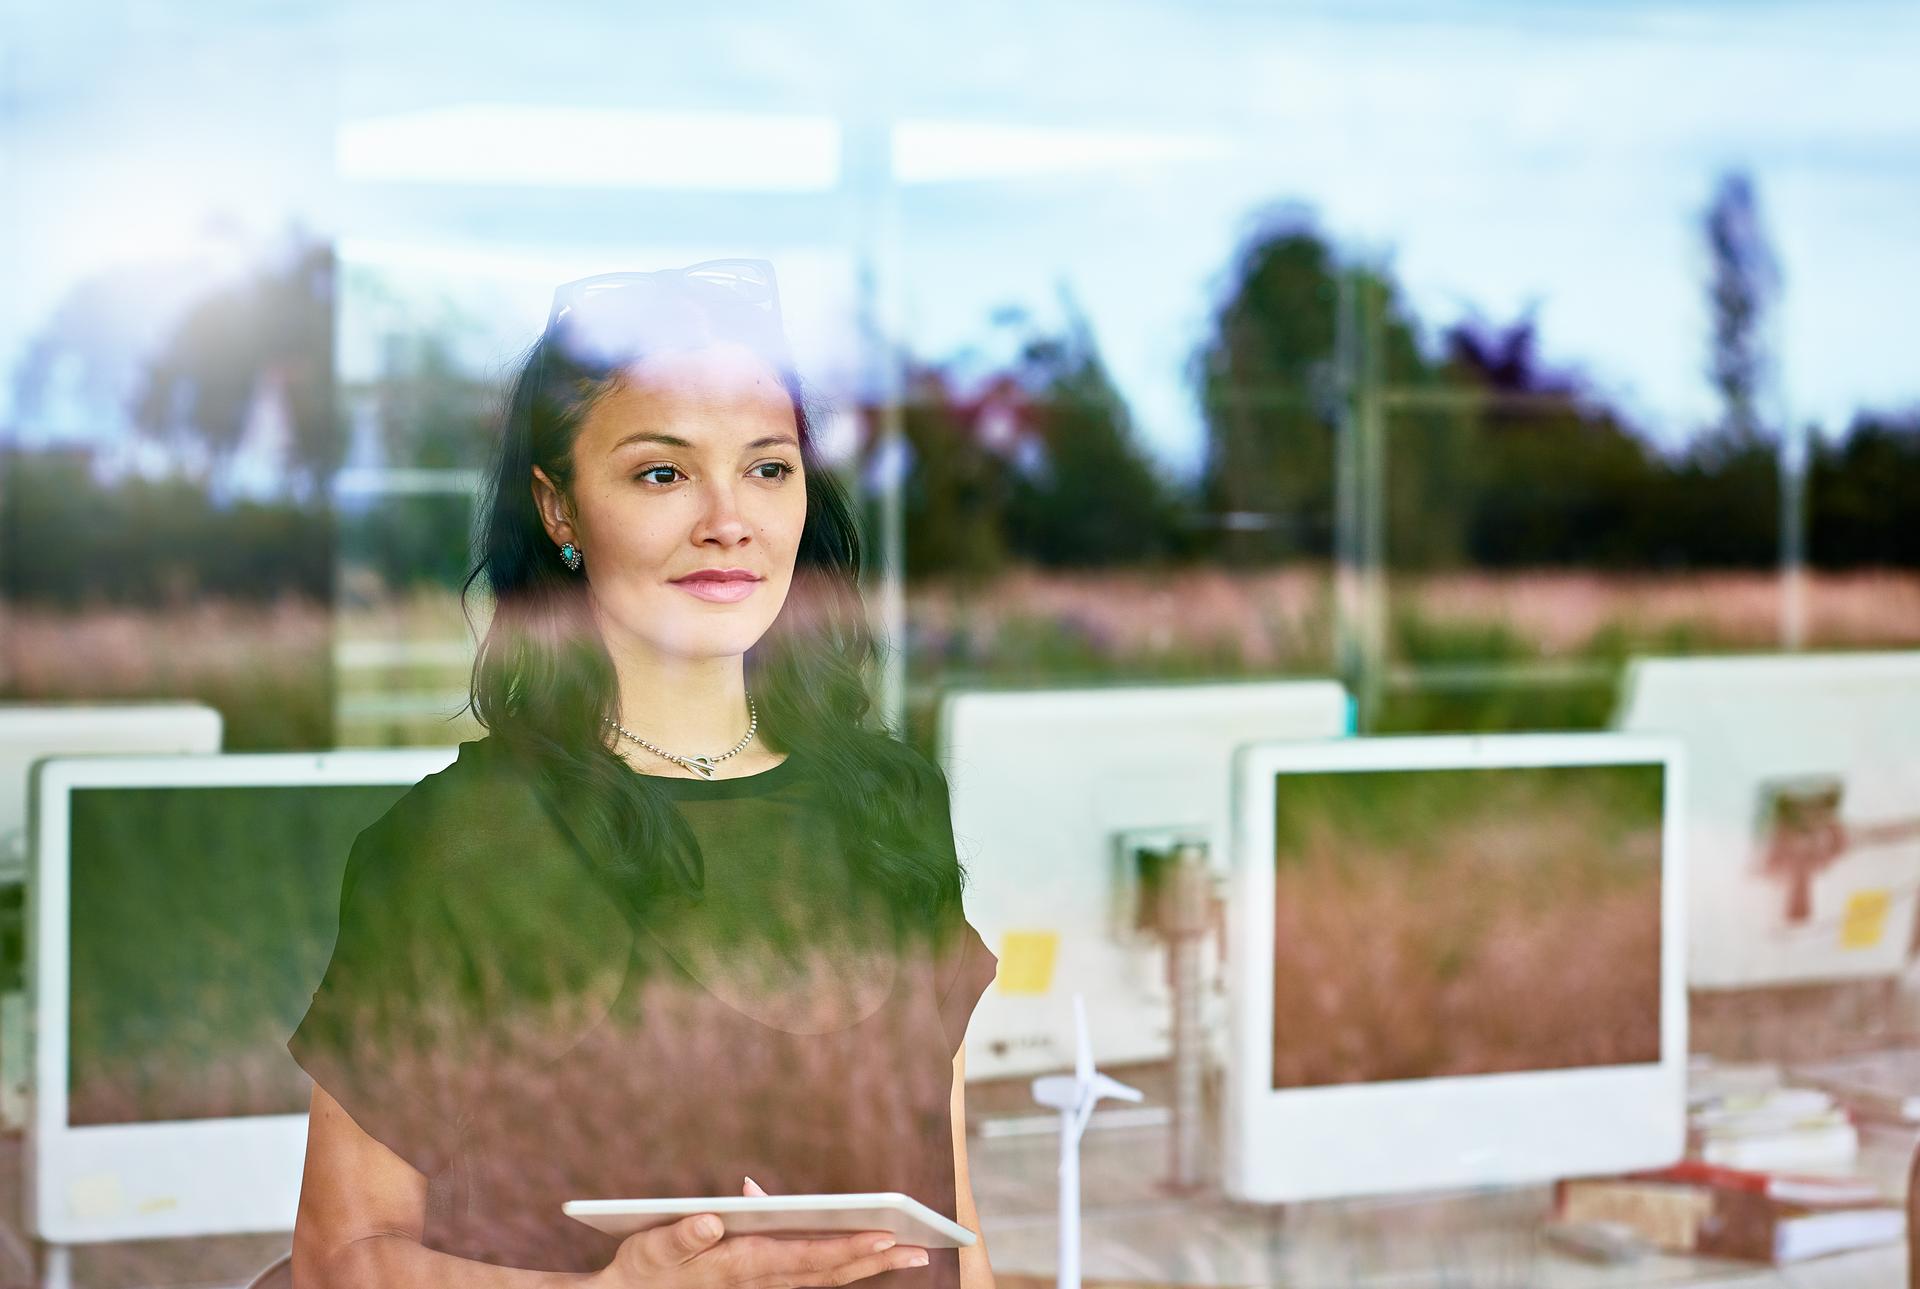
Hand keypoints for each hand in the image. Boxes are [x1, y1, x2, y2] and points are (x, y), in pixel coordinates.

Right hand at [589, 1179, 928, 1288]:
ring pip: (827, 1276)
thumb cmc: (643, 1267)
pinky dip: (844, 1262)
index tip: (885, 1234)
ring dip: (869, 1265)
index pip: (806, 1258)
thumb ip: (682, 1236)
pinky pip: (812, 1274)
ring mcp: (764, 1283)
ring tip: (910, 1251)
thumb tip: (713, 1219)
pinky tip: (867, 1247)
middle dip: (876, 1260)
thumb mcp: (651, 1248)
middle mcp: (760, 1278)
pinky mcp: (762, 1278)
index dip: (847, 1247)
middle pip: (829, 1271)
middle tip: (922, 1249)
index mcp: (740, 1265)